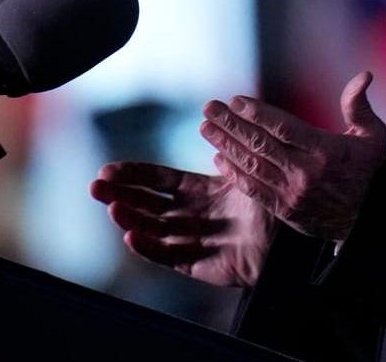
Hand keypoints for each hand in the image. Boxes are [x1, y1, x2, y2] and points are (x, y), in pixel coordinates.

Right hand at [90, 161, 275, 287]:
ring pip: (151, 229)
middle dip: (120, 194)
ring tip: (112, 208)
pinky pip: (166, 256)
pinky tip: (131, 237)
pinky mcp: (195, 264)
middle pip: (147, 203)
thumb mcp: (247, 173)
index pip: (158, 179)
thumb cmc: (271, 206)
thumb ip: (228, 152)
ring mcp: (190, 239)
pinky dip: (147, 248)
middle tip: (94, 187)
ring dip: (129, 219)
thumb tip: (210, 121)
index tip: (108, 169)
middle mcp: (190, 214)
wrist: (290, 243)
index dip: (133, 174)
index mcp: (199, 190)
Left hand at [201, 71, 385, 241]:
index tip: (235, 100)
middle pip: (261, 144)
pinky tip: (218, 158)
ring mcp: (293, 193)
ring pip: (252, 165)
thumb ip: (359, 106)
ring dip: (225, 145)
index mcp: (326, 151)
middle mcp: (306, 172)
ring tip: (206, 128)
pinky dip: (233, 173)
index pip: (284, 128)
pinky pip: (253, 189)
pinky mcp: (284, 210)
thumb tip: (364, 75)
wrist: (367, 219)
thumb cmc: (367, 171)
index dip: (257, 113)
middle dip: (231, 124)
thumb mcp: (372, 136)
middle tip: (209, 108)